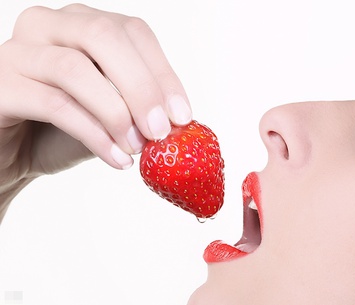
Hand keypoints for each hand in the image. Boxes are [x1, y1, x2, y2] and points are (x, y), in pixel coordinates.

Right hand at [0, 4, 191, 202]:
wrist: (16, 156)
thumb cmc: (66, 130)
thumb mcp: (112, 114)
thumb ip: (139, 107)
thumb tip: (179, 117)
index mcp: (82, 24)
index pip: (132, 31)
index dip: (162, 73)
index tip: (182, 115)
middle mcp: (48, 25)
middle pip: (103, 36)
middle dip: (140, 87)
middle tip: (161, 130)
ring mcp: (18, 51)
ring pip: (75, 69)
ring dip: (116, 113)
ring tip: (137, 148)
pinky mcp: (0, 85)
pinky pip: (54, 104)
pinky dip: (93, 135)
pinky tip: (116, 158)